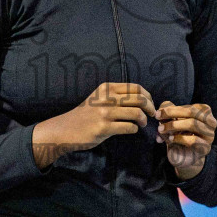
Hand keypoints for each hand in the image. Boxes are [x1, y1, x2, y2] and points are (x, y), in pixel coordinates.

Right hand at [32, 83, 156, 168]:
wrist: (65, 129)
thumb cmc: (85, 114)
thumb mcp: (98, 97)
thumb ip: (116, 96)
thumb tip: (141, 99)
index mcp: (107, 88)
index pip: (136, 87)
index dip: (148, 96)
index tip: (150, 103)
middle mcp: (106, 98)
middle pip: (139, 99)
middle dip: (150, 107)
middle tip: (151, 115)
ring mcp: (105, 113)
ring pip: (136, 113)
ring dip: (144, 120)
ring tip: (142, 124)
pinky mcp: (104, 128)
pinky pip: (129, 127)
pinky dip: (135, 129)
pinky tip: (132, 129)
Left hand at [156, 101, 215, 180]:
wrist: (184, 156)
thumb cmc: (178, 134)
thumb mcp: (172, 120)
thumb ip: (168, 111)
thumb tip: (163, 106)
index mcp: (205, 113)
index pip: (190, 107)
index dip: (173, 109)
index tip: (158, 113)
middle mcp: (211, 123)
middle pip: (192, 112)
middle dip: (172, 113)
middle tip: (158, 118)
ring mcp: (210, 136)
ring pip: (193, 124)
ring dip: (174, 125)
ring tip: (161, 129)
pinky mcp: (205, 148)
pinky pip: (193, 140)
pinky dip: (179, 138)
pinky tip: (170, 139)